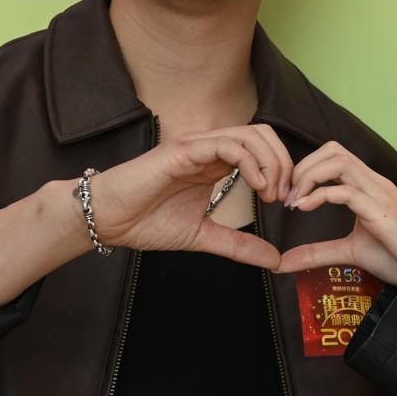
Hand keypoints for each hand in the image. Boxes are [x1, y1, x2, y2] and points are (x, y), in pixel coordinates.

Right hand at [88, 124, 292, 268]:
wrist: (108, 221)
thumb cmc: (147, 222)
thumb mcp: (205, 237)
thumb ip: (240, 245)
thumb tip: (276, 260)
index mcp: (217, 164)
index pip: (263, 150)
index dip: (283, 171)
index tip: (287, 202)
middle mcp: (211, 149)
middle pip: (264, 135)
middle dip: (284, 163)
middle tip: (284, 196)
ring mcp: (198, 146)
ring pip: (250, 135)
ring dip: (271, 162)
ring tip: (271, 193)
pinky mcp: (185, 150)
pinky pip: (227, 144)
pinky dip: (251, 162)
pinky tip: (256, 186)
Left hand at [278, 142, 396, 285]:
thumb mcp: (350, 252)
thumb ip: (318, 252)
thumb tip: (284, 262)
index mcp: (368, 186)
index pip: (334, 155)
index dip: (306, 168)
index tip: (291, 195)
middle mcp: (373, 182)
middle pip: (333, 149)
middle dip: (303, 166)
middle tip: (289, 194)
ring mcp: (378, 194)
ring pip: (339, 161)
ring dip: (309, 176)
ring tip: (296, 200)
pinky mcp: (380, 212)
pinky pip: (347, 192)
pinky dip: (320, 195)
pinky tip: (306, 208)